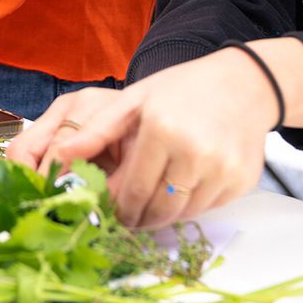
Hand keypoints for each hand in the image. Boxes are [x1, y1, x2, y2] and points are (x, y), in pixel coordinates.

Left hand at [8, 48, 281, 229]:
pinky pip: (206, 209)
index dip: (117, 208)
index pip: (131, 191)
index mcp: (161, 129)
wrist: (243, 84)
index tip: (108, 211)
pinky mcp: (241, 181)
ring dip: (162, 214)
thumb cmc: (180, 90)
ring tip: (152, 201)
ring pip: (181, 215)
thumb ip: (96, 131)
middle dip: (138, 217)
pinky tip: (183, 186)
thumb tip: (59, 158)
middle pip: (156, 209)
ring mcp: (222, 169)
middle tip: (127, 216)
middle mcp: (194, 151)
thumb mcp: (135, 100)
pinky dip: (190, 205)